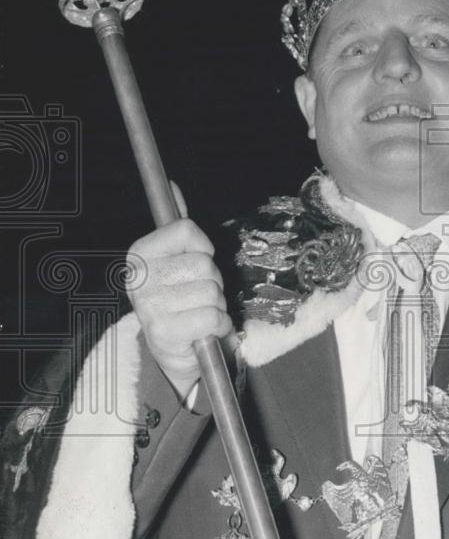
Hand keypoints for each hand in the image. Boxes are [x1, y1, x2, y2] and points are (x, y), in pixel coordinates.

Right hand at [126, 182, 233, 398]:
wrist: (174, 352)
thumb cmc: (181, 302)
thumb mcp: (177, 261)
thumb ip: (177, 227)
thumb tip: (173, 186)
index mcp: (140, 254)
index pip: (186, 229)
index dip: (202, 248)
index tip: (194, 263)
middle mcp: (139, 278)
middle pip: (204, 262)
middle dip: (212, 281)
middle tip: (198, 296)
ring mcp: (149, 306)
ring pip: (212, 290)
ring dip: (216, 305)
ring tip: (200, 313)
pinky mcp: (164, 333)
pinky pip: (213, 317)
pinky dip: (219, 325)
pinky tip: (205, 330)